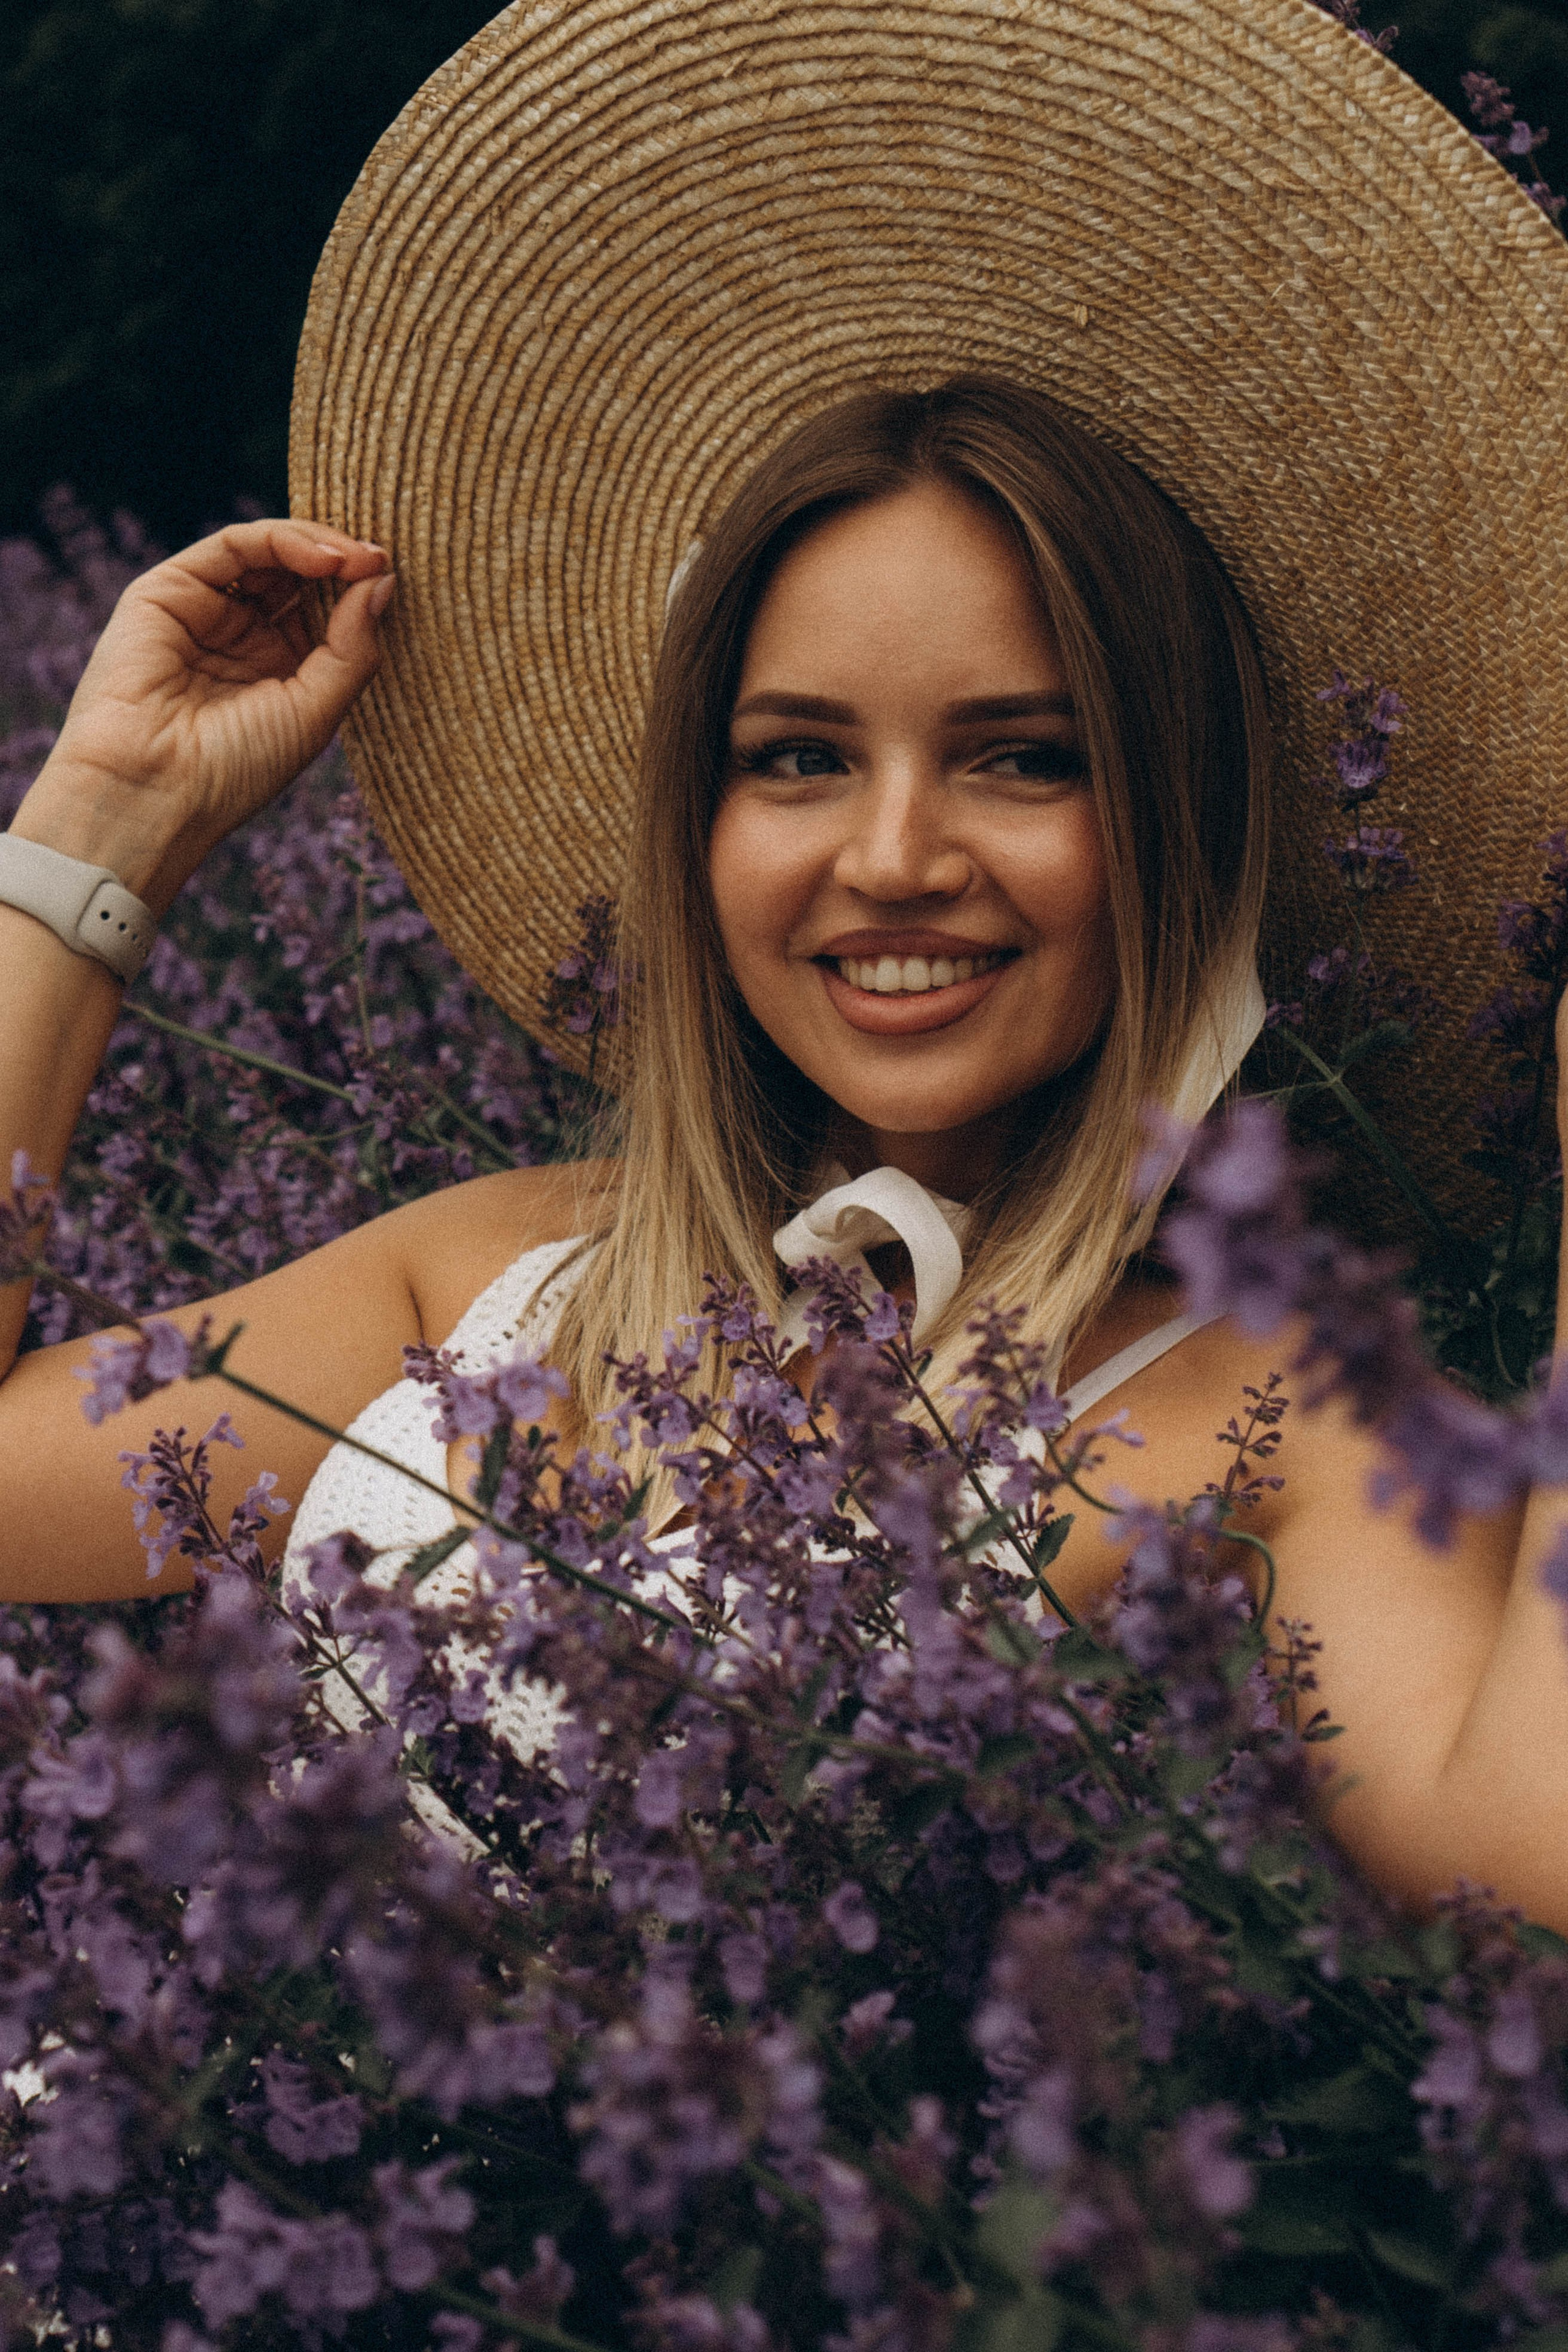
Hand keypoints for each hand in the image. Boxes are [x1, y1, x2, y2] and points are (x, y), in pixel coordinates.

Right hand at [10, 520, 393, 910]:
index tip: (393, 579)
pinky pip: (233, 547)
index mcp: (279, 673)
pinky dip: (281, 541)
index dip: (360, 593)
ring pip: (270, 555)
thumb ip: (353, 648)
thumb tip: (383, 580)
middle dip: (345, 562)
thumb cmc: (235, 770)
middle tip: (381, 558)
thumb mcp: (315, 713)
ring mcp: (206, 612)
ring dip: (319, 546)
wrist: (153, 790)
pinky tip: (324, 558)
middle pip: (300, 577)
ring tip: (357, 557)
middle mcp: (242, 638)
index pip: (326, 614)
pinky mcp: (169, 590)